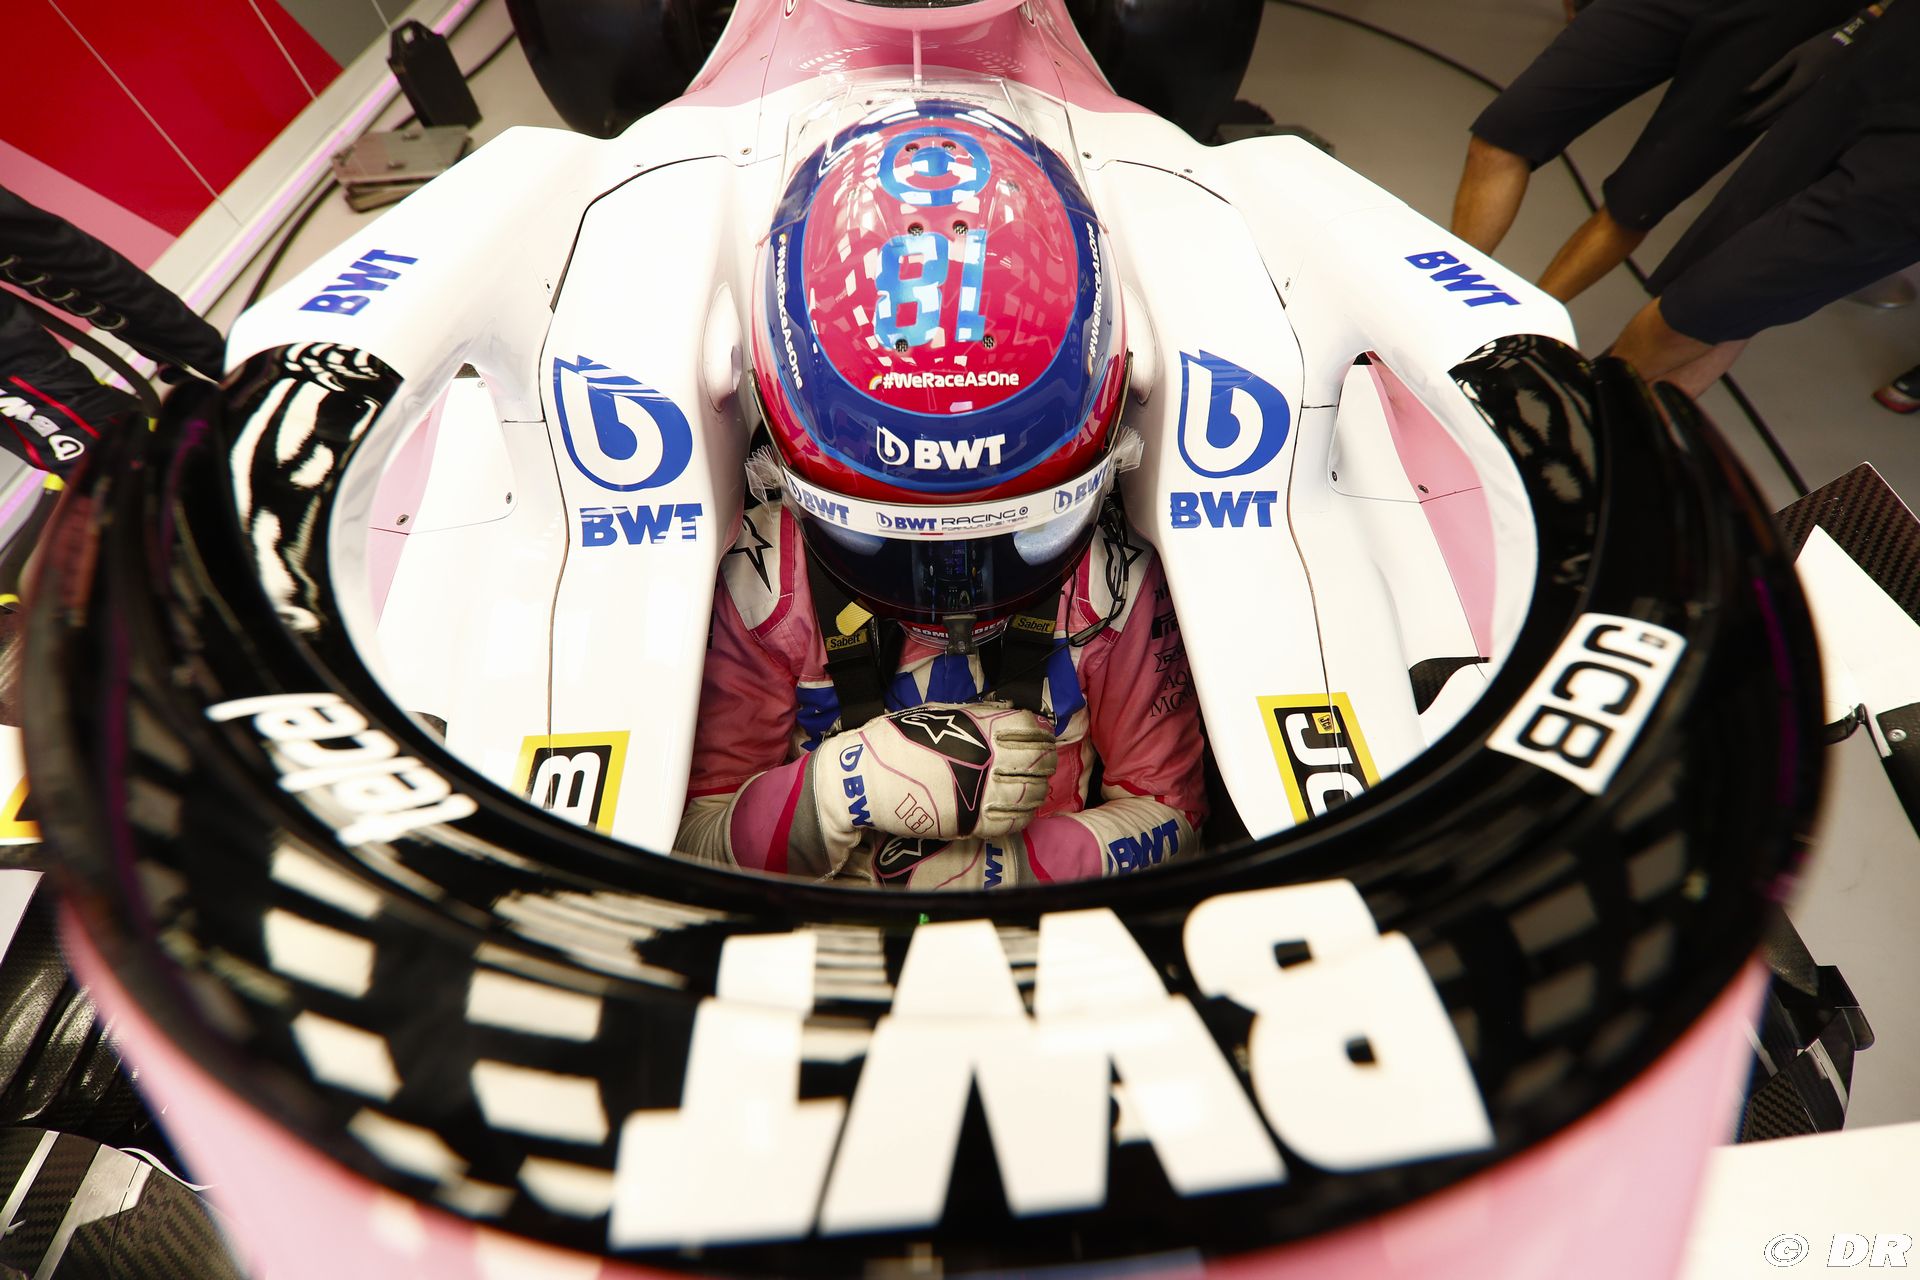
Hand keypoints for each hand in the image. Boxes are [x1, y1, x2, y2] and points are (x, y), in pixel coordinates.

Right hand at [811, 702, 1056, 846]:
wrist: (865, 778)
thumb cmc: (895, 741)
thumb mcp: (937, 714)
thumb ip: (974, 716)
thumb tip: (1005, 714)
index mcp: (977, 729)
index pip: (1027, 727)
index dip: (1040, 732)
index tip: (1042, 736)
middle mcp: (984, 759)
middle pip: (1035, 760)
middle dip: (1044, 760)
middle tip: (1044, 763)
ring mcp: (978, 792)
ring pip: (1028, 793)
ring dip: (1038, 789)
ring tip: (1036, 787)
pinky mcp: (968, 822)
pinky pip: (1010, 822)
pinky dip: (1022, 816)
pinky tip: (1022, 810)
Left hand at [1736, 23, 1856, 127]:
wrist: (1853, 44)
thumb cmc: (1820, 46)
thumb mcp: (1793, 55)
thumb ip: (1771, 74)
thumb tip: (1750, 90)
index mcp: (1797, 87)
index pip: (1771, 106)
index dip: (1755, 115)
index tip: (1741, 121)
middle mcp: (1805, 98)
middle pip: (1777, 117)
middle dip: (1758, 123)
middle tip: (1741, 127)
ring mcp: (1813, 101)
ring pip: (1788, 118)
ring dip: (1770, 124)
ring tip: (1753, 126)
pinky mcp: (1819, 99)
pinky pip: (1798, 113)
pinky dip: (1784, 118)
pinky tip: (1774, 120)